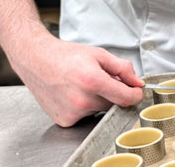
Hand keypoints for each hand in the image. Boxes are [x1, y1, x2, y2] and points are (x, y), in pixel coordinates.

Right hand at [13, 33, 144, 126]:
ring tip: (82, 83)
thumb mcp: (99, 54)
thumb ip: (122, 68)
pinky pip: (85, 116)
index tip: (136, 91)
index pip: (125, 98)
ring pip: (98, 110)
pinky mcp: (65, 121)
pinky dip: (84, 106)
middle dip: (112, 92)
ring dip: (97, 99)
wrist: (37, 60)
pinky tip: (74, 93)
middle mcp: (82, 101)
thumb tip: (137, 82)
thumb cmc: (66, 55)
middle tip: (100, 78)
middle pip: (112, 103)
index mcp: (93, 81)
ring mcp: (72, 113)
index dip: (135, 94)